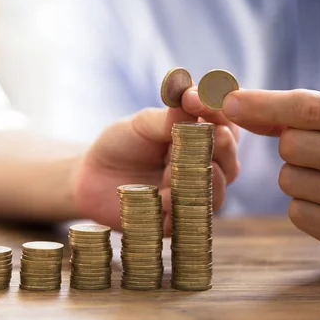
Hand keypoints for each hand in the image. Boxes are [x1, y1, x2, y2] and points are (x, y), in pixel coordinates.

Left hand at [73, 94, 239, 234]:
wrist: (90, 174)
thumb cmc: (121, 143)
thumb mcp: (143, 124)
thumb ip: (170, 116)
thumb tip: (193, 95)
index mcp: (203, 143)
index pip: (227, 129)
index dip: (217, 113)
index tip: (194, 98)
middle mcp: (205, 172)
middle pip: (229, 165)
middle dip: (219, 148)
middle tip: (208, 135)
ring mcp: (191, 199)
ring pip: (215, 195)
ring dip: (199, 179)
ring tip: (174, 167)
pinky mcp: (174, 224)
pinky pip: (187, 219)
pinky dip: (179, 206)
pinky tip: (164, 196)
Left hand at [218, 88, 319, 264]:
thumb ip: (294, 115)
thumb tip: (232, 104)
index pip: (309, 108)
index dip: (263, 104)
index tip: (228, 102)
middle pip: (292, 145)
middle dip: (289, 146)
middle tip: (317, 153)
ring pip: (289, 180)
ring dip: (297, 178)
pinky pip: (298, 213)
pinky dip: (306, 208)